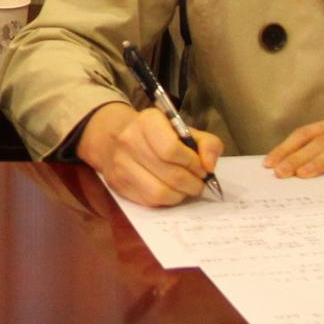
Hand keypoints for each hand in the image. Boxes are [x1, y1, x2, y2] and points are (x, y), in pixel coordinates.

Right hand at [78, 101, 221, 207]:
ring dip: (181, 195)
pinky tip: (172, 191)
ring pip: (160, 192)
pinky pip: (150, 201)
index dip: (193, 163)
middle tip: (199, 182)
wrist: (114, 138)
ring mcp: (121, 165)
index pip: (172, 149)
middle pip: (171, 174)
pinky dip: (167, 200)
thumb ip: (207, 144)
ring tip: (187, 188)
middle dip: (193, 183)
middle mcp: (129, 141)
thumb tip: (209, 166)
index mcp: (148, 121)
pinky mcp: (118, 184)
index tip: (201, 167)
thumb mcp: (184, 130)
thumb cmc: (157, 134)